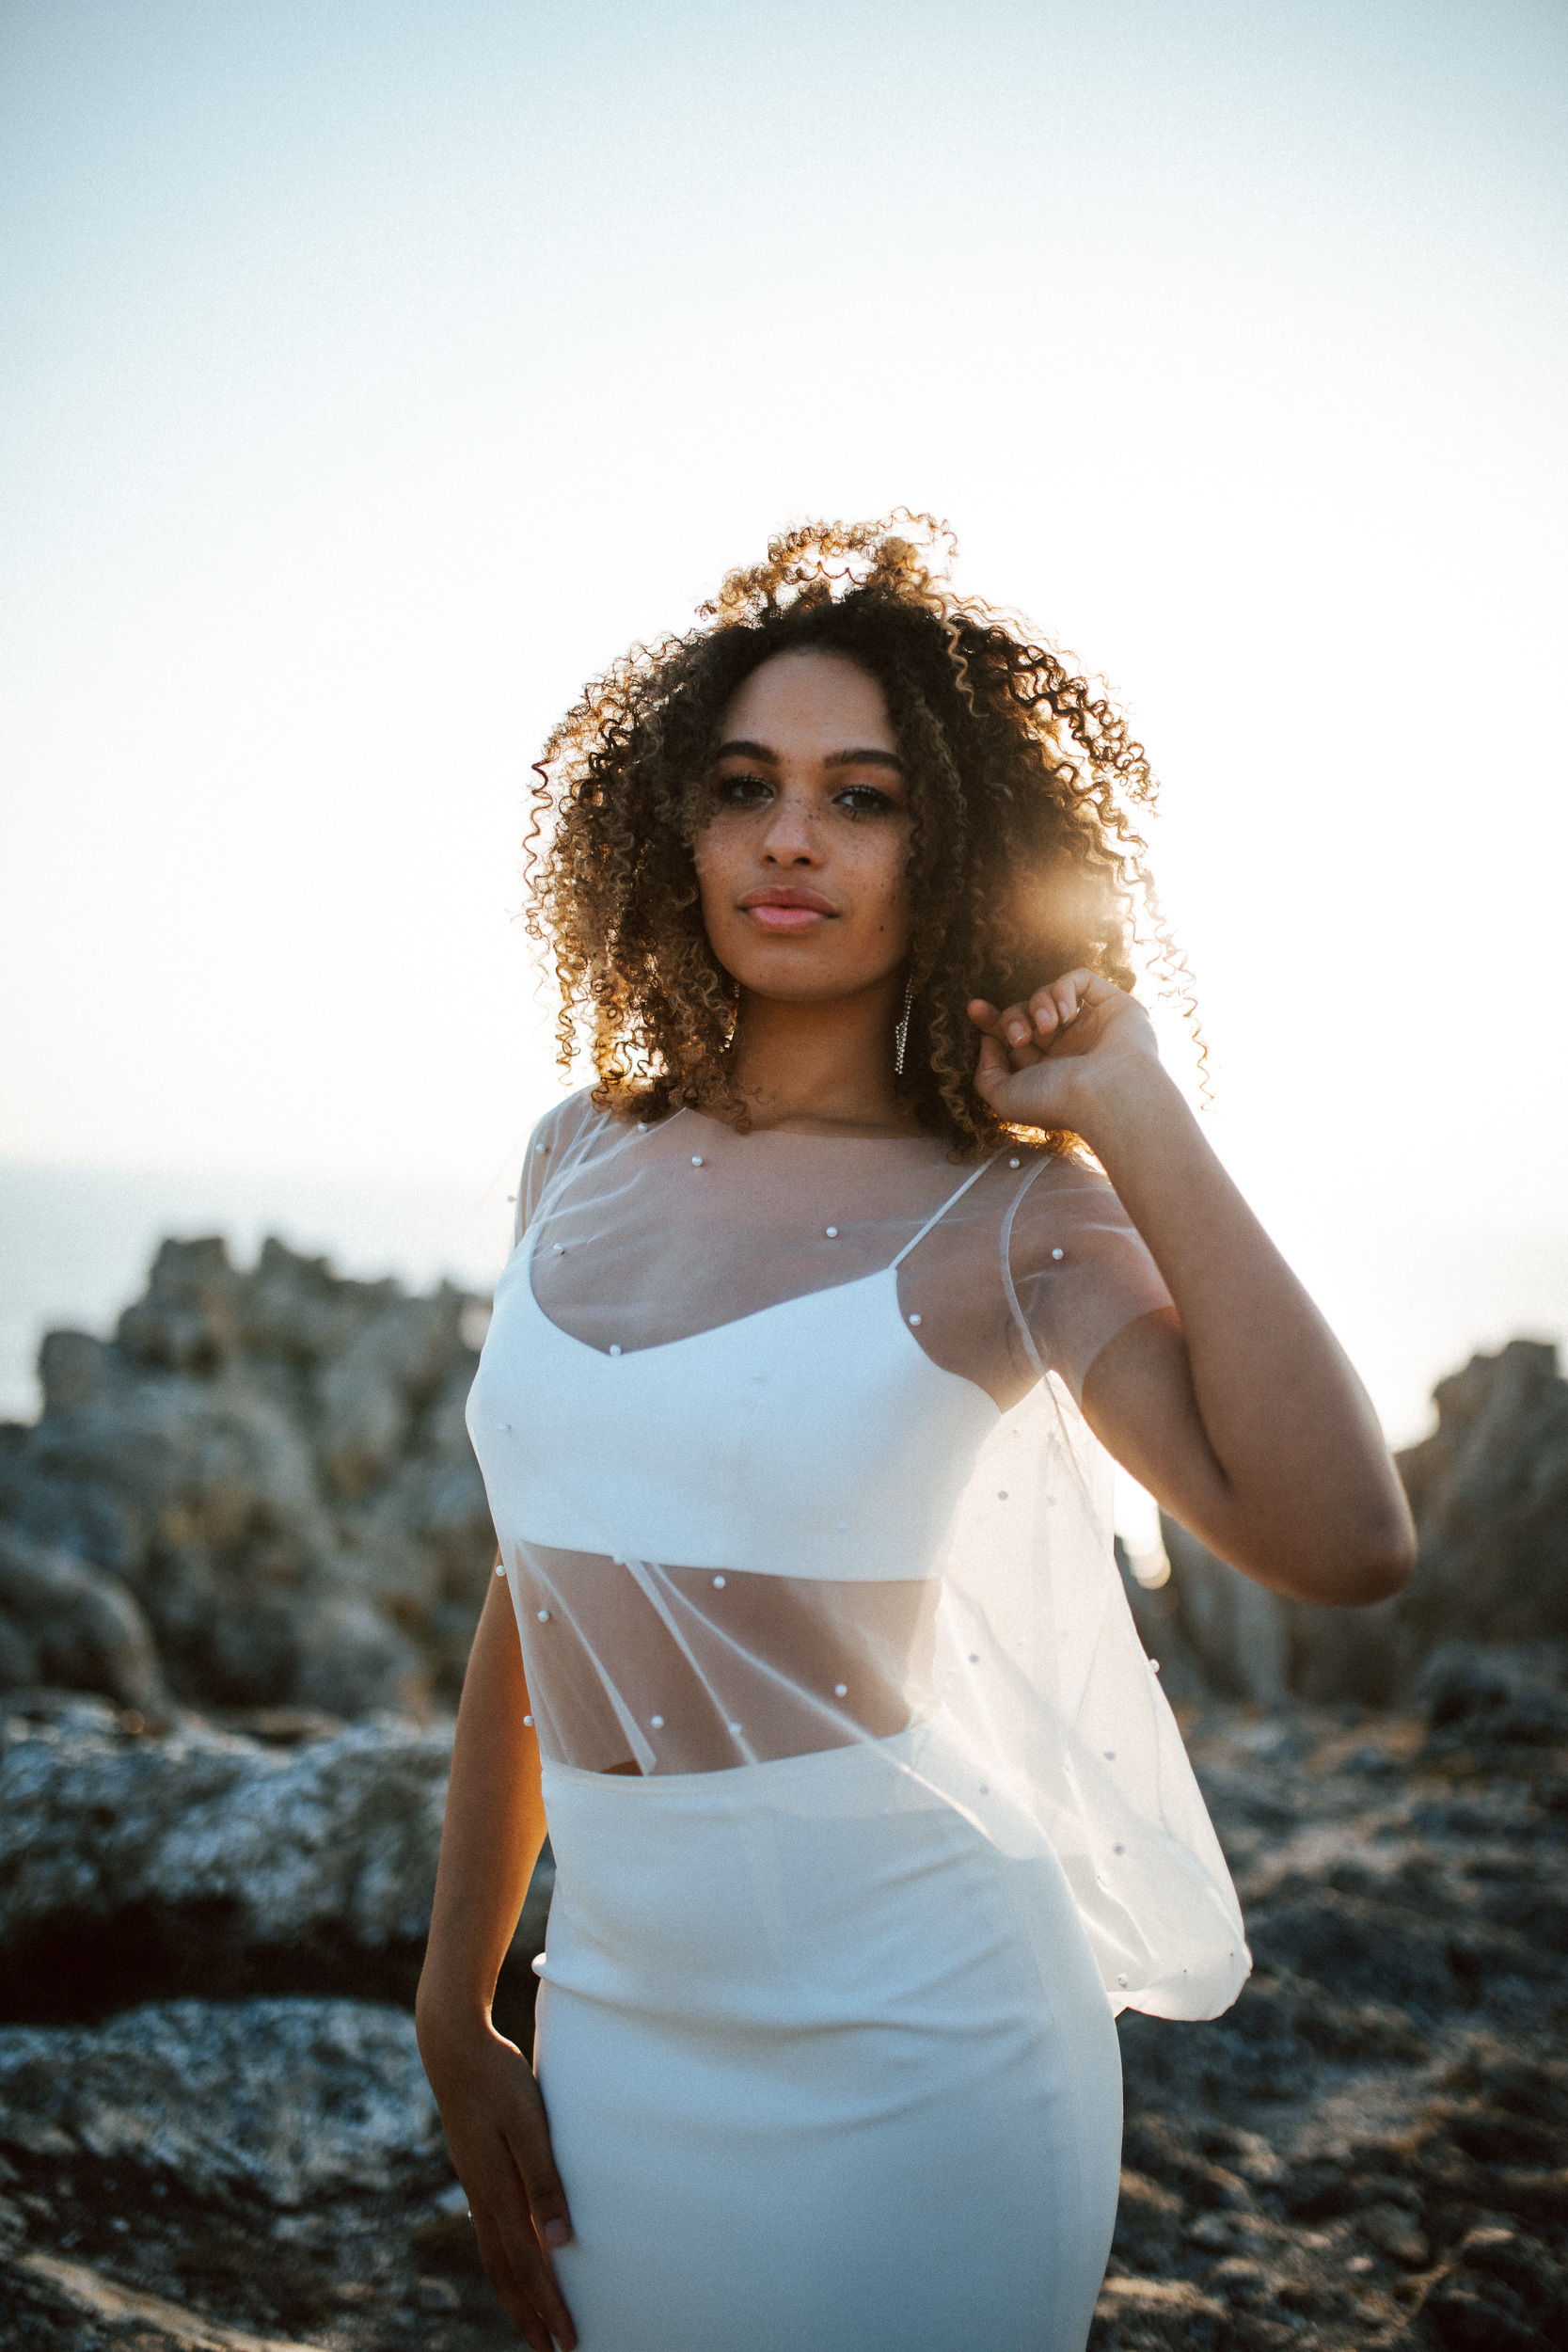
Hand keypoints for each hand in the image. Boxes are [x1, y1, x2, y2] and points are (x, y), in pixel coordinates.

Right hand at [419, 2017, 576, 2350]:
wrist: (453, 2046)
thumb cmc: (498, 2079)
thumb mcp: (528, 2123)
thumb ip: (544, 2179)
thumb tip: (560, 2242)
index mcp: (496, 2191)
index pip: (526, 2265)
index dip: (547, 2305)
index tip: (567, 2340)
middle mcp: (482, 2196)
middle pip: (505, 2273)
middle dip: (528, 2315)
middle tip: (551, 2351)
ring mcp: (475, 2183)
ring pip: (494, 2255)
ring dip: (515, 2293)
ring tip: (532, 2319)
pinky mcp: (475, 2169)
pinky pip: (489, 2230)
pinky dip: (504, 2259)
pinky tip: (515, 2259)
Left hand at [967, 969, 1160, 1138]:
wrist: (1107, 1093)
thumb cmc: (1058, 1101)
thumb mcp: (1005, 1099)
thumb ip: (987, 1074)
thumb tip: (988, 1041)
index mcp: (1047, 1069)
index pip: (1013, 1035)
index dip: (991, 1019)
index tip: (974, 1009)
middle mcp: (1069, 1047)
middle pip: (1025, 1012)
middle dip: (1012, 1018)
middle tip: (1021, 1036)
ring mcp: (1091, 1025)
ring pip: (1048, 994)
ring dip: (1038, 1005)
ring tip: (1049, 1027)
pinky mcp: (1113, 1005)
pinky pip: (1081, 979)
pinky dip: (1064, 989)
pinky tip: (1067, 1013)